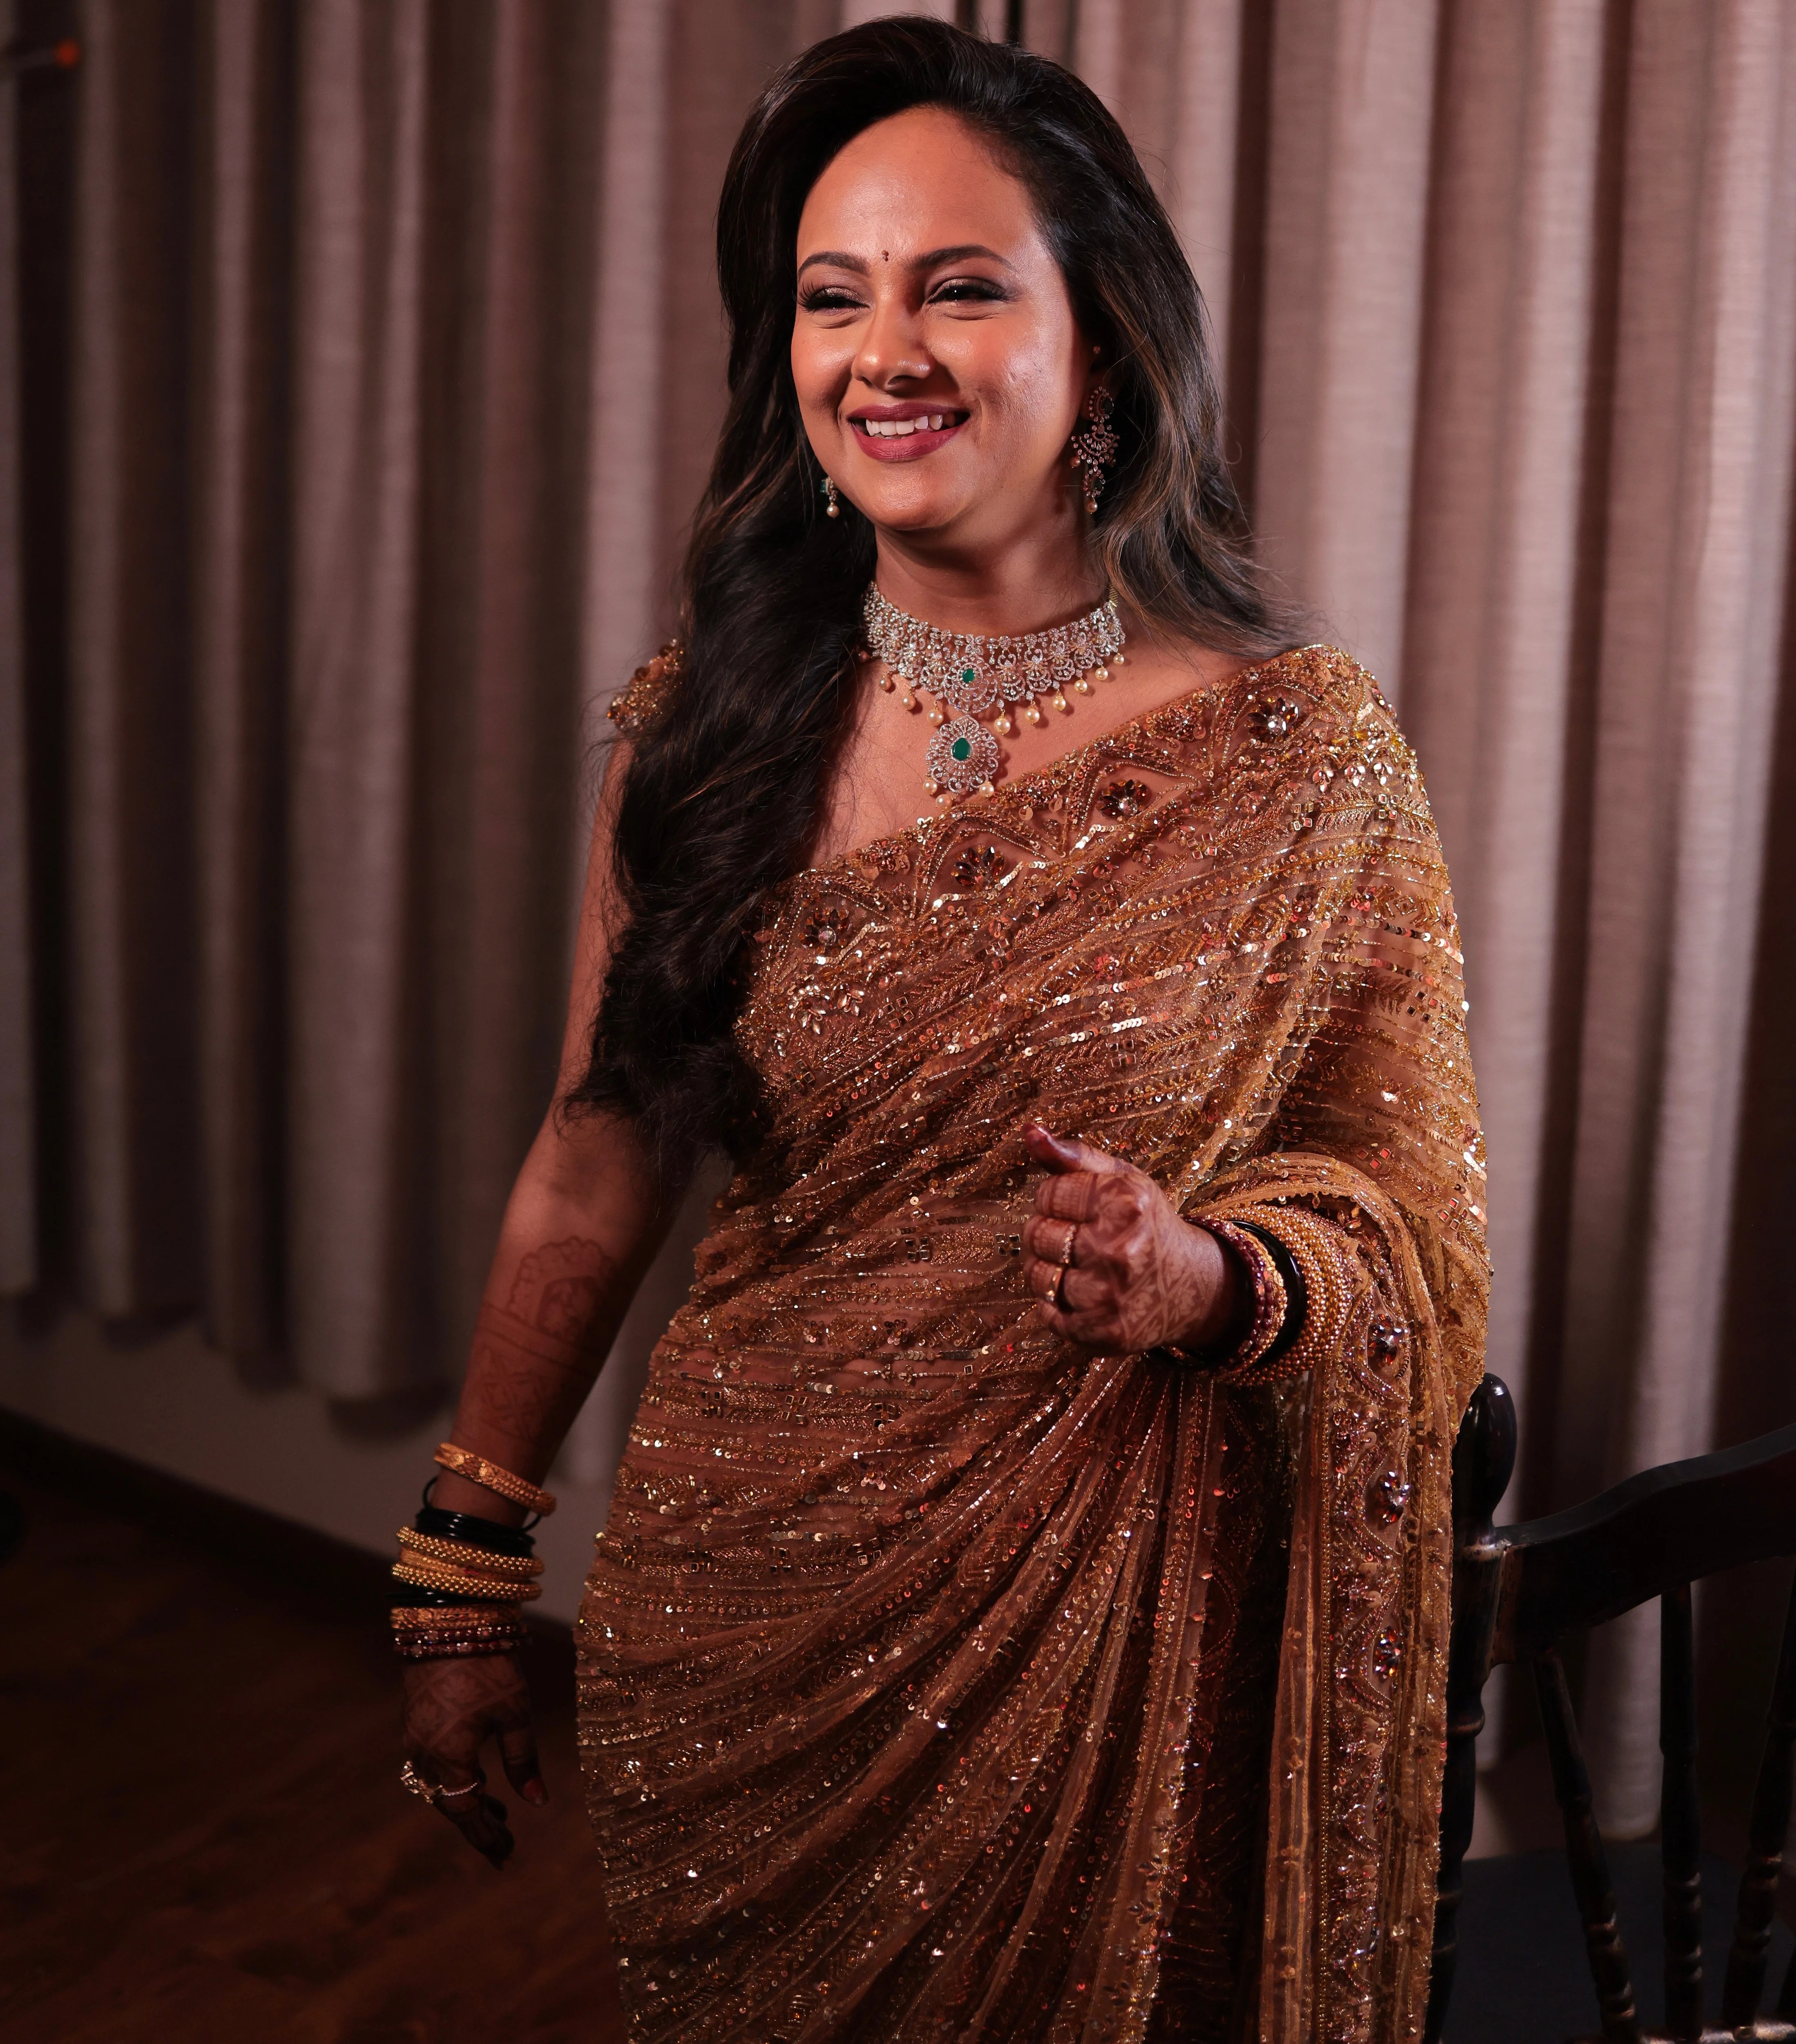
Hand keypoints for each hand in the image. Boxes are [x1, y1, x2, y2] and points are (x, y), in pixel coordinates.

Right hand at [401, 1652, 546, 1868]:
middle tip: (505, 1840)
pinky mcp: (413, 1716)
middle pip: (448, 1802)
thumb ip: (523, 1760)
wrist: (451, 1619)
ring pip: (437, 1782)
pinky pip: (430, 1759)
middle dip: (477, 1823)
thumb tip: (538, 1803)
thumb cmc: (490, 1666)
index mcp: (449, 1758)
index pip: (465, 1812)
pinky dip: (453, 1774)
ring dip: (465, 1798)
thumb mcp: (515, 1714)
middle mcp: (424, 1752)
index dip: (484, 1837)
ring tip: (497, 1810)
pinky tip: (476, 1771)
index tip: (503, 1856)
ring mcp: (414, 1734)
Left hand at [1020, 1124, 1242, 1353]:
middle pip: (1037, 1233)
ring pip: (1037, 1276)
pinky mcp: (1103, 1331)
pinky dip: (1057, 1304)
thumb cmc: (1145, 1224)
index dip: (1056, 1198)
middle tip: (1081, 1237)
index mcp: (1125, 1202)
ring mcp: (1110, 1294)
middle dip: (1049, 1232)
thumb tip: (1028, 1131)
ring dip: (1049, 1269)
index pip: (1047, 1192)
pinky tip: (1084, 1294)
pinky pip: (1048, 1314)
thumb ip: (1072, 1156)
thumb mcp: (1121, 1179)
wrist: (1188, 1286)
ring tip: (1080, 1265)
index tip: (1080, 1207)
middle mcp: (1119, 1249)